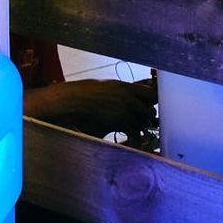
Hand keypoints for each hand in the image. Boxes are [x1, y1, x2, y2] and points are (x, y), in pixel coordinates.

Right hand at [25, 78, 157, 138]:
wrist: (70, 101)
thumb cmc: (84, 94)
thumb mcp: (106, 87)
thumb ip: (123, 92)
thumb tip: (136, 97)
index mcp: (124, 86)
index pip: (151, 94)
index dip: (152, 102)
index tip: (150, 107)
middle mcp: (127, 97)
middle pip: (149, 110)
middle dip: (147, 117)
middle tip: (144, 121)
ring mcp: (123, 110)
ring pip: (142, 122)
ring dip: (140, 127)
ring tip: (134, 129)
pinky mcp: (118, 122)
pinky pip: (133, 130)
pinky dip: (133, 134)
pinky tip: (129, 135)